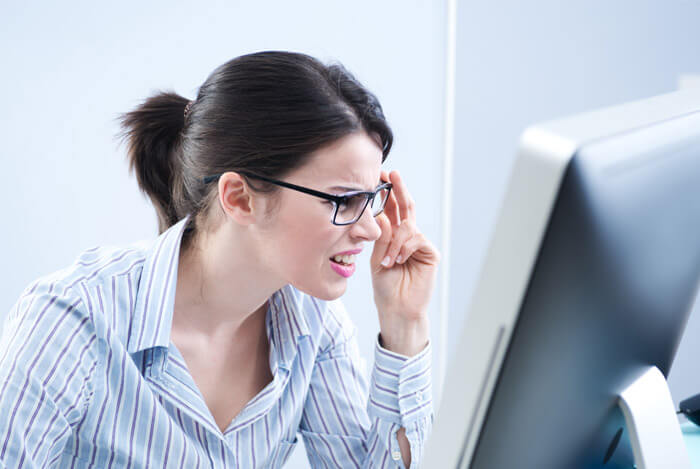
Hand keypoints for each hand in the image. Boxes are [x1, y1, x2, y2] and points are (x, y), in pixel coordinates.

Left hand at [370, 170, 439, 354]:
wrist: (396, 308)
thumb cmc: (385, 287)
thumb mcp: (376, 259)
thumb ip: (381, 238)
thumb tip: (381, 215)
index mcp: (392, 236)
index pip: (391, 209)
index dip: (387, 193)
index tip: (379, 176)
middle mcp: (407, 237)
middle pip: (405, 207)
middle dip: (399, 189)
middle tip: (393, 174)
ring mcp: (419, 244)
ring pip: (408, 227)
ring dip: (395, 241)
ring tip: (388, 260)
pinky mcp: (430, 253)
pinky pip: (416, 239)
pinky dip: (404, 248)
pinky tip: (397, 261)